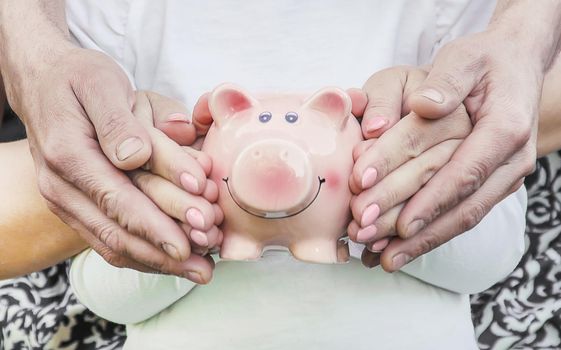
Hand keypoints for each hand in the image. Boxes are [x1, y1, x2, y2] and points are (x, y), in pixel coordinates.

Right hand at [4, 46, 209, 279]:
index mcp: (68, 155)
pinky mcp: (76, 205)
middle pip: (115, 233)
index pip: (116, 201)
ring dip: (156, 261)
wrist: (43, 83)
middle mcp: (61, 186)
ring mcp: (66, 200)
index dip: (153, 227)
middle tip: (204, 267)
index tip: (187, 246)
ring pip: (112, 244)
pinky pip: (107, 238)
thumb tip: (135, 157)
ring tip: (197, 269)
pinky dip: (141, 252)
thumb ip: (119, 122)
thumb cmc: (78, 79)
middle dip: (163, 255)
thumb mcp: (101, 84)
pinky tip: (170, 259)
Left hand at [351, 1, 560, 269]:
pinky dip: (432, 233)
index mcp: (505, 127)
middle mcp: (512, 159)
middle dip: (418, 230)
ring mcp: (504, 175)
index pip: (465, 171)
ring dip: (422, 241)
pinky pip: (463, 214)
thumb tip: (423, 106)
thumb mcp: (462, 58)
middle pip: (463, 205)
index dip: (431, 200)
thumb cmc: (483, 61)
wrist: (513, 65)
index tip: (399, 223)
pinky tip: (402, 247)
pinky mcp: (492, 184)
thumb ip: (444, 82)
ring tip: (383, 260)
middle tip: (373, 242)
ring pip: (464, 217)